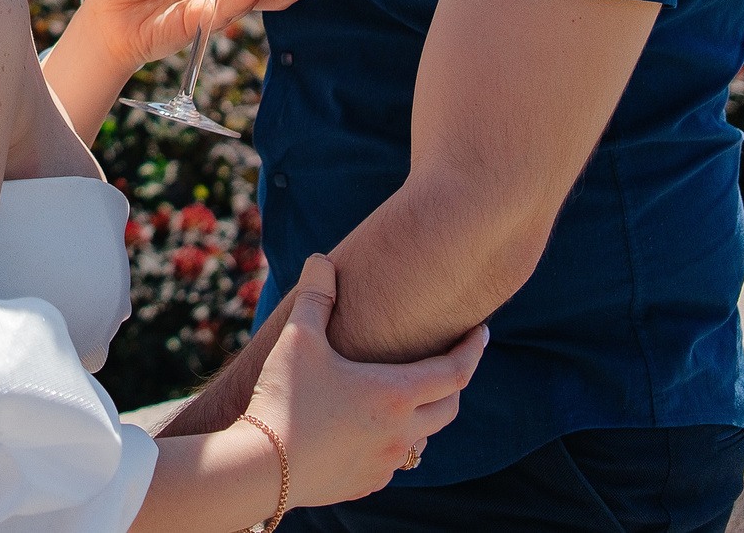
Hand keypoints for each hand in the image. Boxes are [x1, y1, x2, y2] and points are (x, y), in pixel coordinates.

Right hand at [244, 256, 486, 509]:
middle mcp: (401, 431)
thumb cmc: (283, 398)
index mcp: (396, 393)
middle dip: (454, 384)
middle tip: (448, 364)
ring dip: (424, 418)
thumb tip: (321, 259)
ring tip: (408, 400)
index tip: (482, 332)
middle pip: (449, 408)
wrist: (261, 468)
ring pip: (423, 440)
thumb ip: (316, 296)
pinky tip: (371, 435)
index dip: (473, 349)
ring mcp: (385, 463)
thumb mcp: (298, 339)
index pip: (456, 371)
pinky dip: (392, 444)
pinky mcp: (365, 484)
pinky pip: (392, 463)